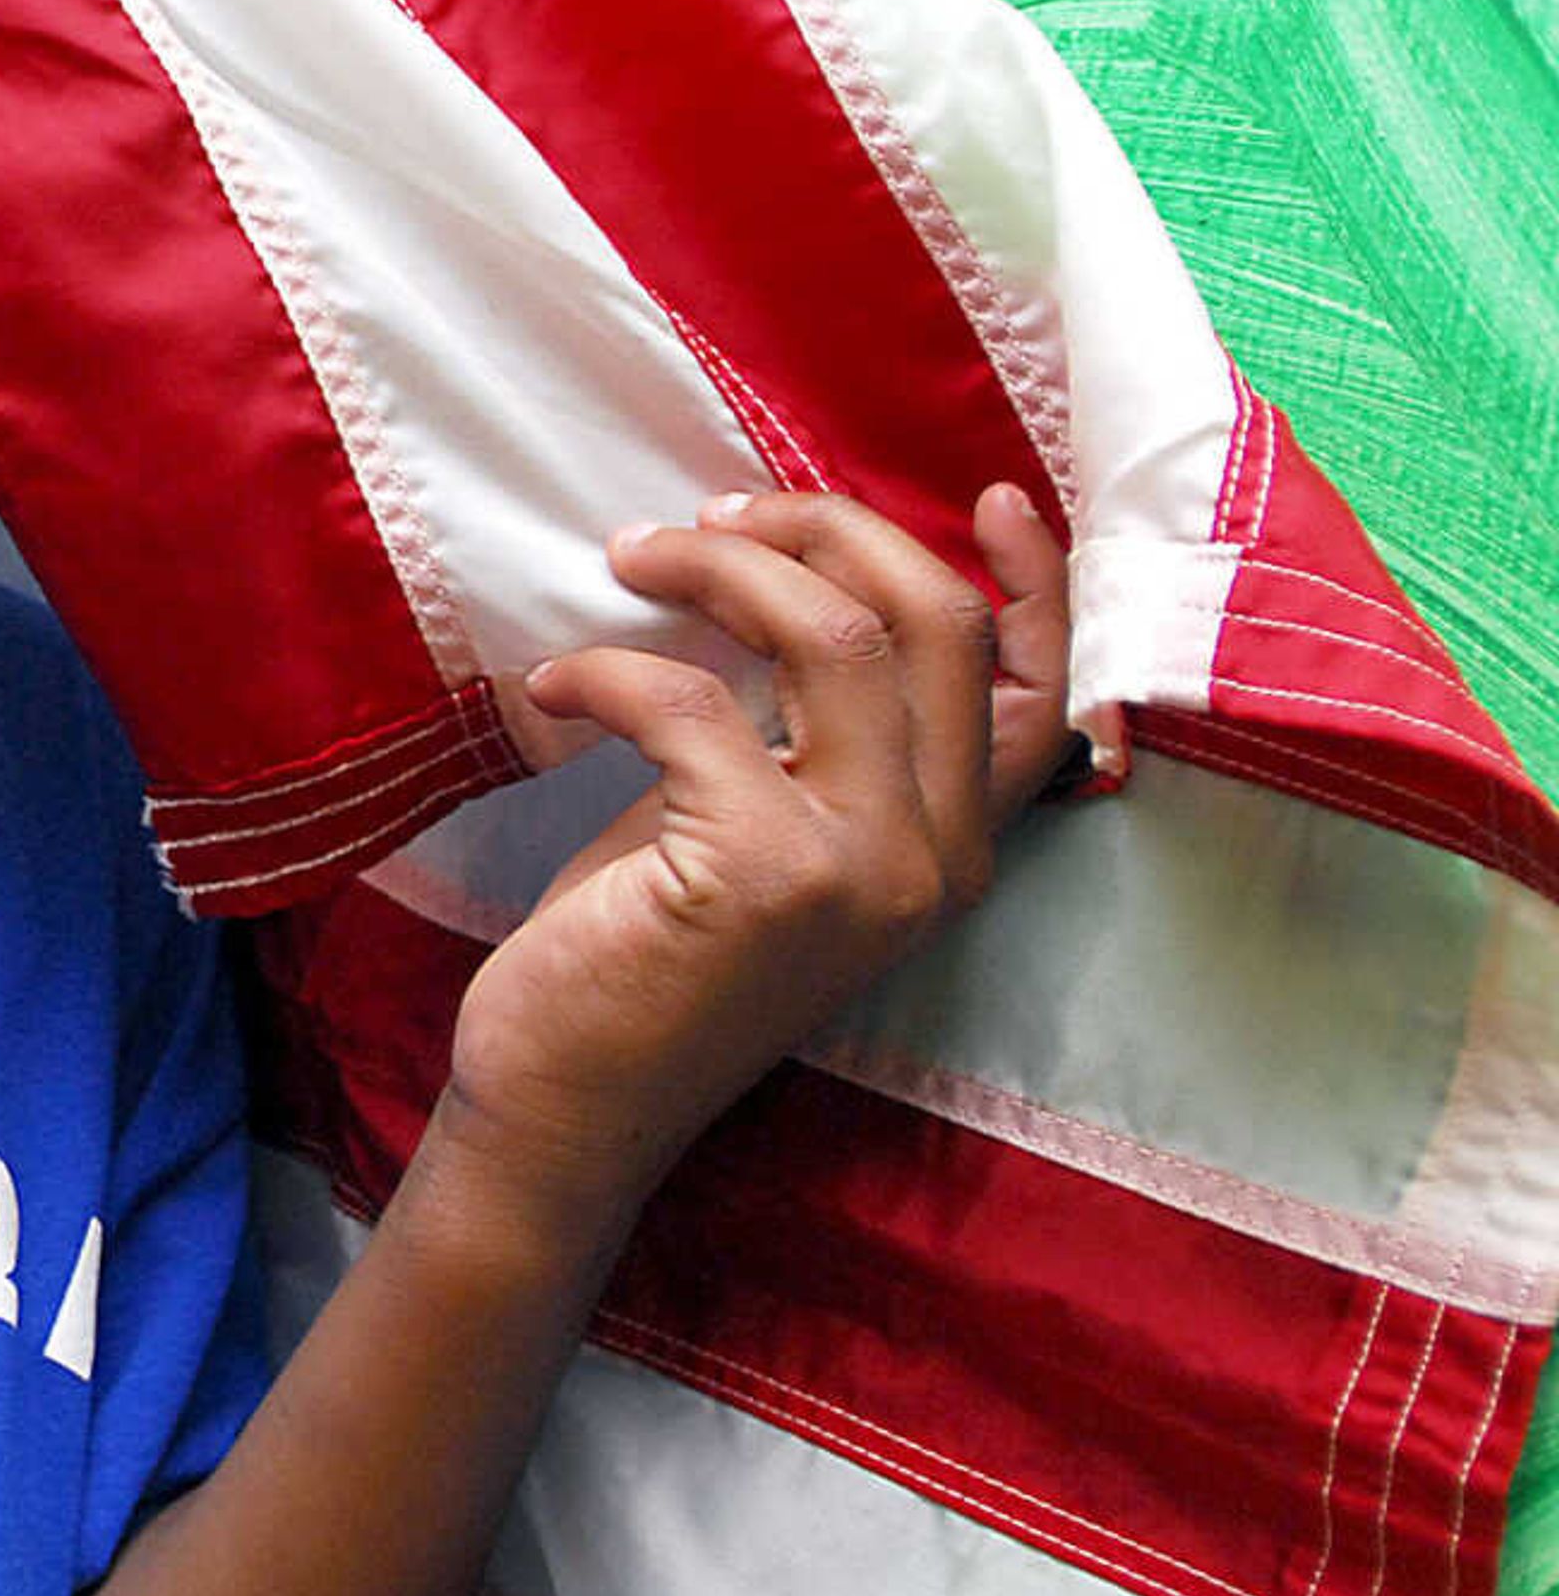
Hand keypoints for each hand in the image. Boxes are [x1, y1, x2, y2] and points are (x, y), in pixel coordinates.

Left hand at [438, 483, 1073, 1232]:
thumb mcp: (759, 824)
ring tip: (632, 561)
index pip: (1043, 692)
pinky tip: (552, 687)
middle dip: (825, 531)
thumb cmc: (647, 953)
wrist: (568, 1103)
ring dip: (719, 569)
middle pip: (937, 622)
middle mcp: (936, 858)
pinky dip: (609, 670)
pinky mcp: (764, 872)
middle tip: (714, 517)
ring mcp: (864, 867)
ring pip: (835, 634)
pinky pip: (693, 701)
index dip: (1037, 580)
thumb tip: (787, 580)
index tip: (991, 492)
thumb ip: (813, 730)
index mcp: (954, 845)